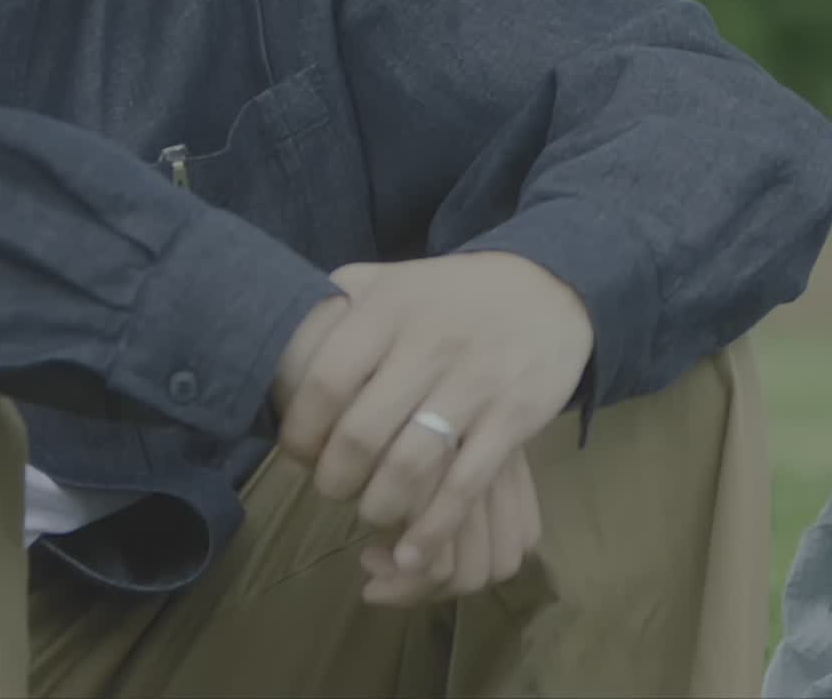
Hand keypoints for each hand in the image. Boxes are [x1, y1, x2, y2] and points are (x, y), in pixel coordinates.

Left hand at [271, 252, 592, 576]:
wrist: (549, 290)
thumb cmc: (451, 297)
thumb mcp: (392, 278)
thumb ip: (338, 299)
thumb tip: (283, 334)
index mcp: (389, 309)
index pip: (324, 382)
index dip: (301, 431)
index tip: (299, 454)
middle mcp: (430, 343)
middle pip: (359, 434)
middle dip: (334, 478)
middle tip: (332, 487)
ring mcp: (476, 381)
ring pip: (408, 467)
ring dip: (377, 506)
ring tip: (371, 511)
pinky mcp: (513, 416)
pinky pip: (464, 485)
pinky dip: (432, 530)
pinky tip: (410, 554)